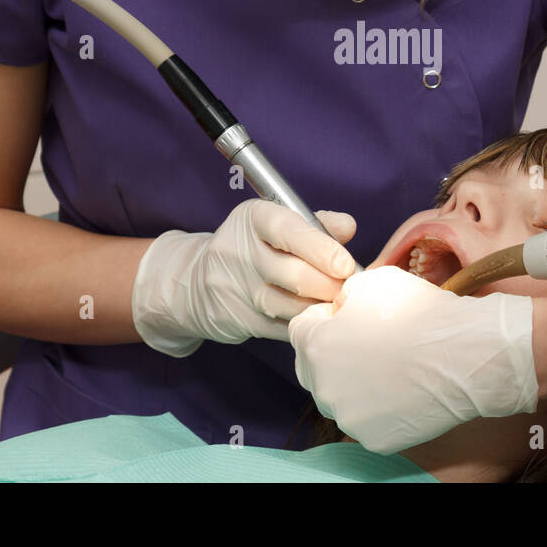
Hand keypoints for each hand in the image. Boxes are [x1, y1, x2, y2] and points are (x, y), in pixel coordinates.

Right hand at [132, 200, 356, 357]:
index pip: (287, 230)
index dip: (321, 249)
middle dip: (330, 284)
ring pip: (292, 306)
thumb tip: (348, 227)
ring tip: (336, 302)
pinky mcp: (240, 321)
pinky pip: (285, 328)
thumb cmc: (254, 247)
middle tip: (349, 287)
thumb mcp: (278, 224)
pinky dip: (307, 323)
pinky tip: (316, 317)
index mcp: (252, 218)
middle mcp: (239, 252)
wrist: (197, 282)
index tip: (345, 265)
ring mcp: (236, 290)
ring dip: (322, 307)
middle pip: (295, 275)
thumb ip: (316, 224)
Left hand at [289, 267, 537, 454]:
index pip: (301, 330)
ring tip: (392, 367)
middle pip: (314, 369)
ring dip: (355, 384)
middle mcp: (323, 388)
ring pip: (340, 399)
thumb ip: (344, 295)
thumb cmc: (421, 313)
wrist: (466, 354)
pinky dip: (380, 408)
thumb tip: (340, 309)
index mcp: (316, 346)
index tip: (351, 318)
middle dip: (332, 354)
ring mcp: (349, 418)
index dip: (325, 319)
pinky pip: (367, 421)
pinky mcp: (375, 440)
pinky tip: (404, 390)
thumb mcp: (372, 281)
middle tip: (369, 343)